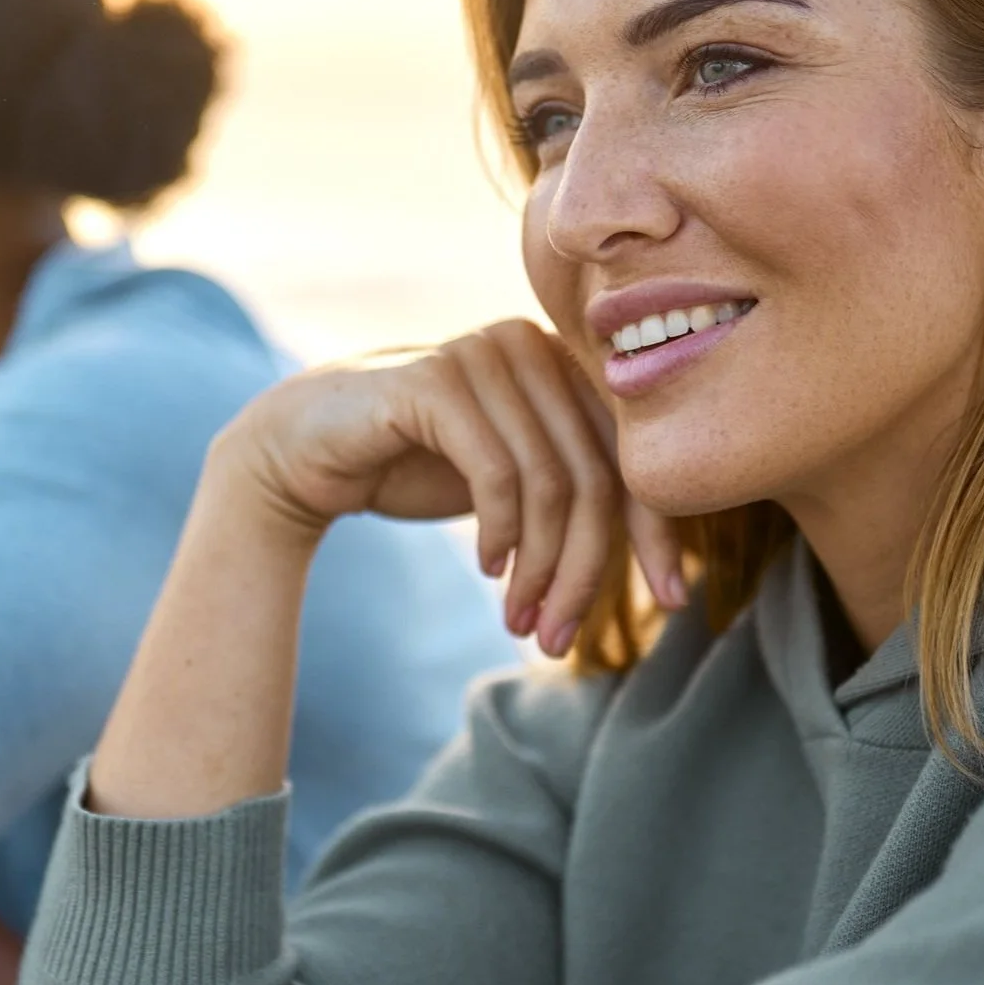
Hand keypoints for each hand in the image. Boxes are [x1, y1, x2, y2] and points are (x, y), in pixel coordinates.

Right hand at [220, 320, 685, 657]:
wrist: (308, 449)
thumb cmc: (422, 466)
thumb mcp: (517, 482)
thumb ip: (580, 495)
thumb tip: (676, 569)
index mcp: (567, 363)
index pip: (633, 454)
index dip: (657, 530)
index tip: (674, 599)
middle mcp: (534, 346)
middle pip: (596, 475)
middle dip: (586, 569)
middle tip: (558, 638)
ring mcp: (485, 355)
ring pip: (552, 482)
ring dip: (541, 568)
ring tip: (520, 621)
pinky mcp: (437, 380)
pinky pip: (498, 472)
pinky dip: (502, 533)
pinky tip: (487, 568)